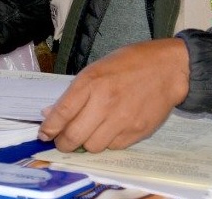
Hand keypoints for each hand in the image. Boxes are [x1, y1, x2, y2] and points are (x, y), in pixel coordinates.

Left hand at [38, 39, 189, 151]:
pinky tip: (109, 130)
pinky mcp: (137, 132)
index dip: (49, 128)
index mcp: (91, 82)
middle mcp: (105, 102)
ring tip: (88, 134)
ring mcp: (122, 119)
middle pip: (74, 136)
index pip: (62, 113)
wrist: (168, 69)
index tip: (43, 135)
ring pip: (92, 146)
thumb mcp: (96, 69)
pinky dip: (107, 143)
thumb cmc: (129, 64)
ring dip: (86, 144)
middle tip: (62, 142)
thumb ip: (74, 93)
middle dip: (63, 143)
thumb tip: (51, 113)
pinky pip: (113, 147)